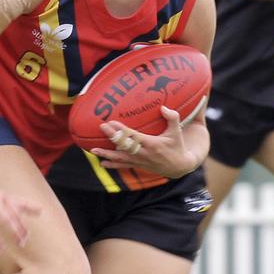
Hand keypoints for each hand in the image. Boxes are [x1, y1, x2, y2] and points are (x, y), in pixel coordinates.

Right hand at [0, 179, 41, 253]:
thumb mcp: (9, 197)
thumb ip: (25, 204)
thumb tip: (42, 211)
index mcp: (7, 199)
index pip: (17, 213)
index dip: (22, 225)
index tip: (27, 237)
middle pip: (6, 218)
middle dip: (14, 231)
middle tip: (21, 244)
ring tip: (1, 251)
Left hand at [90, 105, 207, 178]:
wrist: (180, 167)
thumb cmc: (177, 146)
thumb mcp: (177, 132)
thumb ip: (172, 118)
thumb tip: (163, 107)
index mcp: (152, 144)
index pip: (133, 136)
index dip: (121, 130)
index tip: (111, 122)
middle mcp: (143, 154)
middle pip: (124, 146)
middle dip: (112, 137)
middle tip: (101, 127)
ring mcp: (140, 161)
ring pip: (120, 158)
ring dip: (107, 154)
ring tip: (94, 150)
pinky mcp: (138, 166)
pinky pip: (123, 166)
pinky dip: (112, 165)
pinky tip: (102, 163)